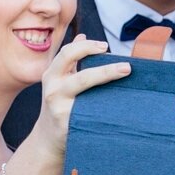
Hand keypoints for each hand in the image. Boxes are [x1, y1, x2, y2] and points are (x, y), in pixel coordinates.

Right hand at [20, 35, 128, 166]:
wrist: (47, 138)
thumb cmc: (58, 104)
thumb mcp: (59, 80)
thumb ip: (70, 60)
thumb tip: (84, 37)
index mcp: (52, 75)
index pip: (68, 53)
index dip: (87, 47)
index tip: (105, 46)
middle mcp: (54, 91)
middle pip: (81, 77)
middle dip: (106, 70)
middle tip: (127, 67)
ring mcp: (61, 110)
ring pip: (87, 97)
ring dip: (108, 85)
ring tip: (127, 78)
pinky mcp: (69, 126)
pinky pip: (91, 116)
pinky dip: (107, 110)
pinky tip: (123, 107)